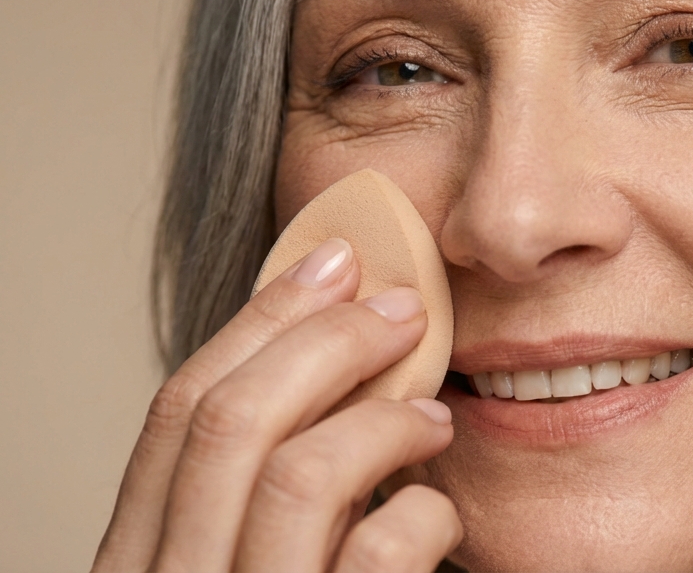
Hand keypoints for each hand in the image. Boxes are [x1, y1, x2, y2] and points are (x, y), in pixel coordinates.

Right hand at [92, 238, 462, 571]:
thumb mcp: (253, 555)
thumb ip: (266, 482)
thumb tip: (329, 357)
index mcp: (140, 562)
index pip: (173, 414)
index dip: (257, 322)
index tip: (333, 262)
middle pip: (230, 422)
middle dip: (328, 343)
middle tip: (405, 310)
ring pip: (299, 475)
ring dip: (382, 421)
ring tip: (435, 417)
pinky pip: (381, 548)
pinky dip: (425, 510)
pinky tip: (440, 513)